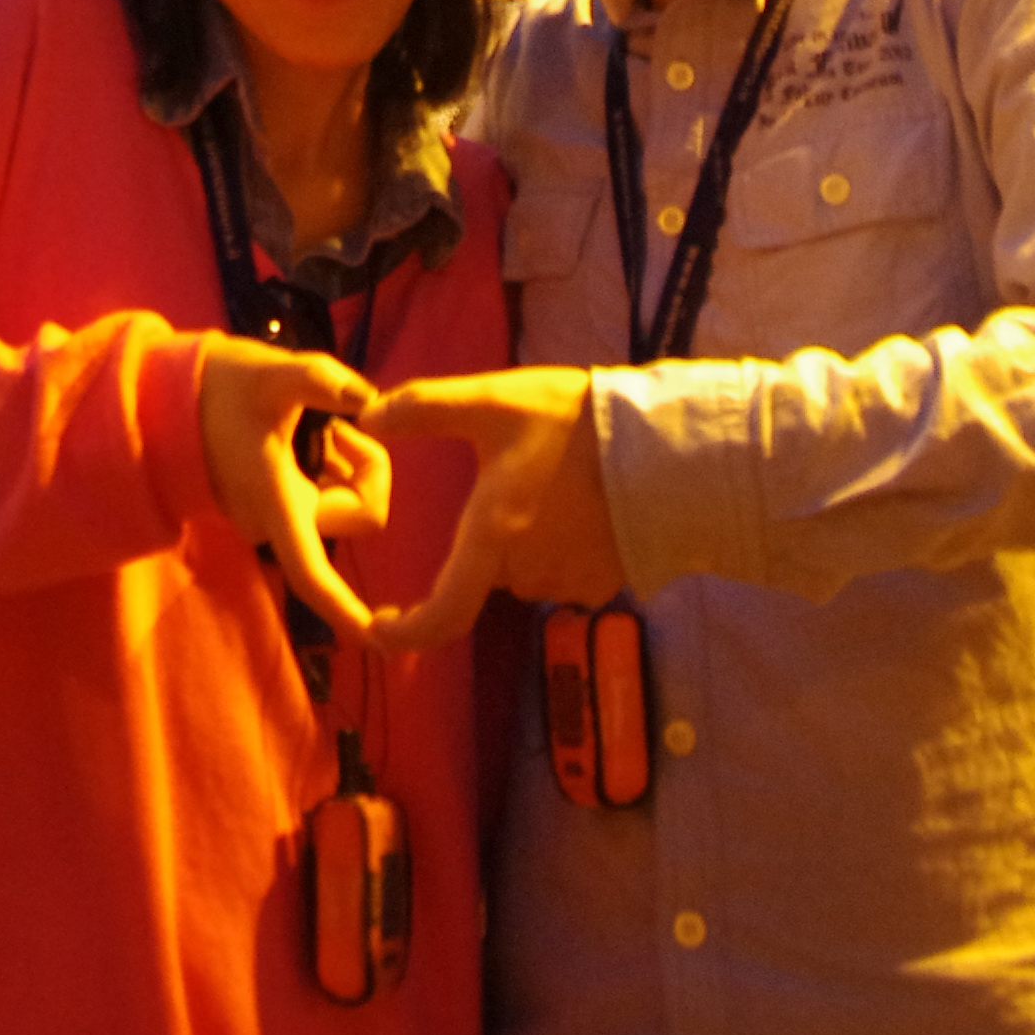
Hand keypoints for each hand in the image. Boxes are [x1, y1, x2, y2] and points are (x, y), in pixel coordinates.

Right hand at [197, 340, 388, 634]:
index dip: (347, 612)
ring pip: (342, 498)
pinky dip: (328, 461)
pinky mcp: (270, 502)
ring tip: (312, 416)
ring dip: (344, 460)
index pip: (314, 574)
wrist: (169, 393)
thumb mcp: (271, 375)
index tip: (382, 639)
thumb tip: (368, 399)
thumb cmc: (218, 387)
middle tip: (337, 419)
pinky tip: (302, 425)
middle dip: (363, 465)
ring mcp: (273, 515)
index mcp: (276, 505)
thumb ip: (319, 380)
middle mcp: (276, 523)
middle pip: (356, 512)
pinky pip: (322, 491)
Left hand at [354, 368, 625, 650]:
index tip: (378, 629)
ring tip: (551, 477)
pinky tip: (579, 500)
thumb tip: (365, 416)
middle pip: (484, 568)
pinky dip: (560, 544)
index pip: (442, 613)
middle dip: (486, 534)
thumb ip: (426, 406)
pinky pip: (563, 570)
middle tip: (513, 474)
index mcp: (493, 537)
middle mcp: (527, 572)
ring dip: (524, 538)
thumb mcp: (494, 400)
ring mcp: (571, 581)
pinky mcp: (606, 581)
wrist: (670, 448)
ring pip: (523, 568)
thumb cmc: (577, 424)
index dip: (405, 633)